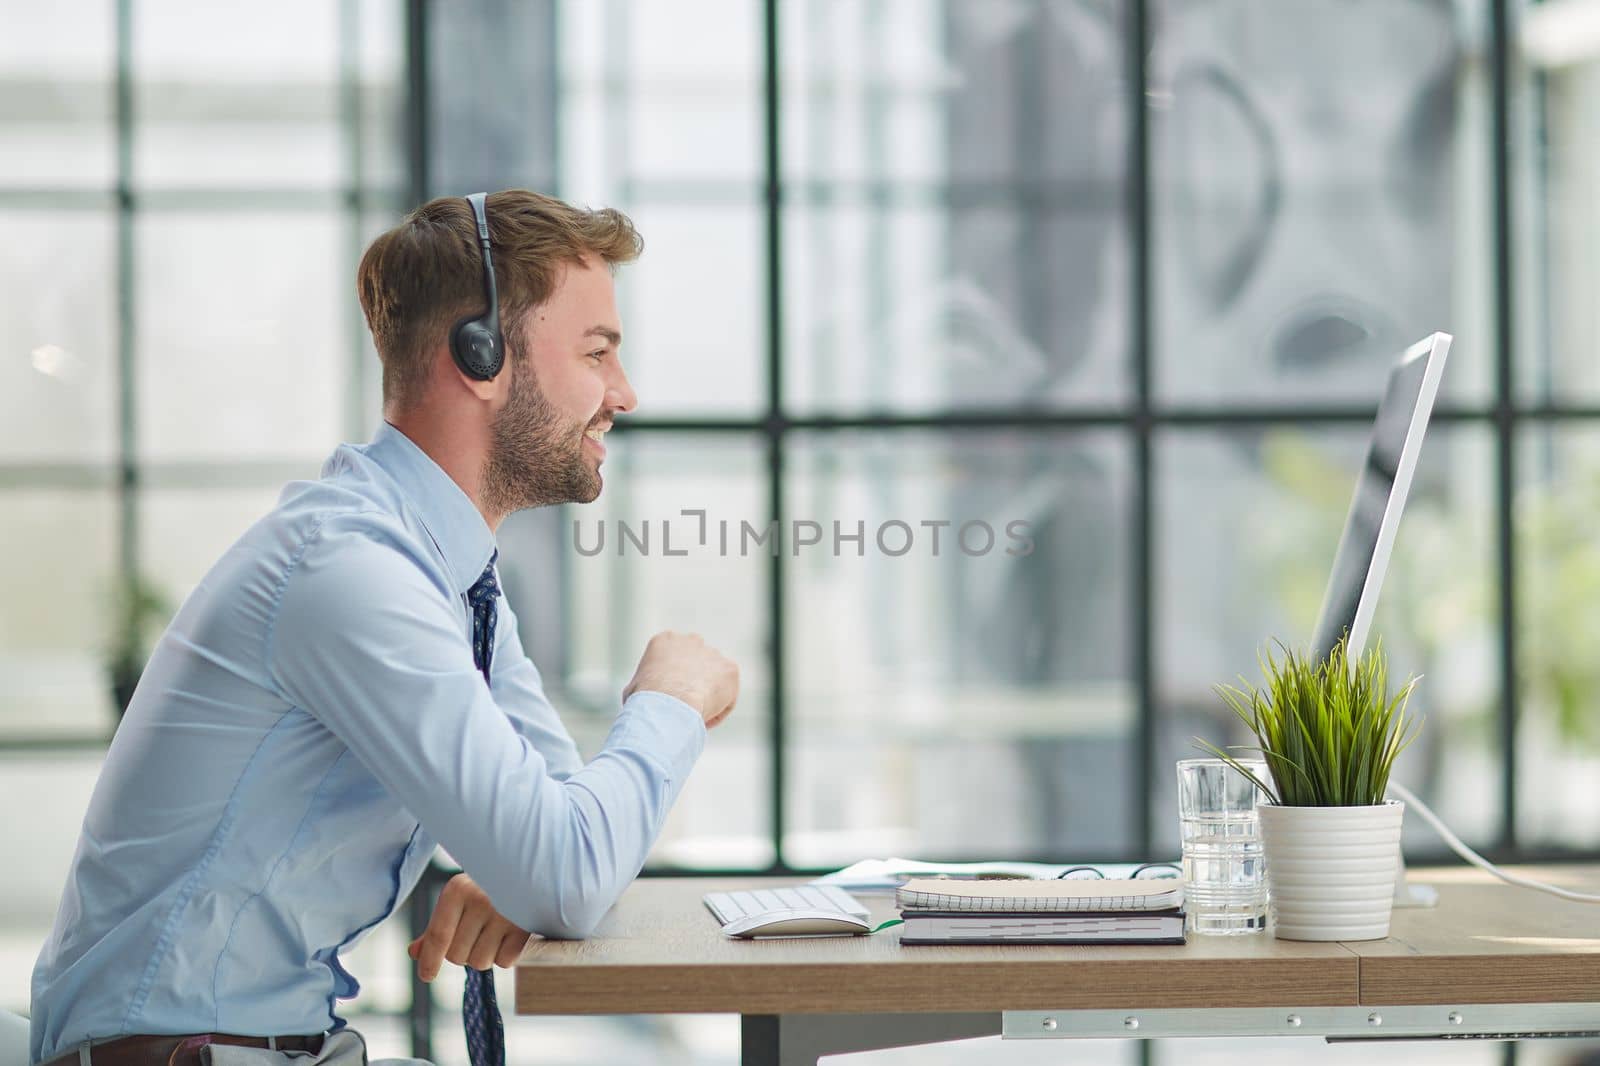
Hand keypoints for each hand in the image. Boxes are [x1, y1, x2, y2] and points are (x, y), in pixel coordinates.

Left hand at [407, 873, 530, 980]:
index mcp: (458, 890)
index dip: (430, 960)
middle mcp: (481, 899)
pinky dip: (505, 955)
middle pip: (457, 956)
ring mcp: (505, 914)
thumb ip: (436, 928)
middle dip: (463, 952)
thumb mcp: (457, 901)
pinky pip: (504, 961)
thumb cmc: (485, 890)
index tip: (426, 976)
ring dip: (484, 955)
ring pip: (480, 962)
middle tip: (475, 933)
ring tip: (493, 932)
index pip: (438, 936)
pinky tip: (509, 935)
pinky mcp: (525, 928)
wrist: (527, 873)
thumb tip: (414, 953)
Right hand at [622, 631, 739, 728]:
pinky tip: (704, 720)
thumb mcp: (633, 689)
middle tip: (686, 706)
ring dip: (707, 697)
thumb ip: (643, 686)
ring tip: (694, 717)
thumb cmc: (646, 700)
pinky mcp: (730, 669)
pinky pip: (727, 696)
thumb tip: (643, 698)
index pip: (673, 659)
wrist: (670, 704)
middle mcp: (691, 640)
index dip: (672, 682)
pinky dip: (718, 710)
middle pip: (696, 663)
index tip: (669, 700)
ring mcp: (712, 653)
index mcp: (665, 640)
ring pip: (713, 680)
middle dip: (693, 682)